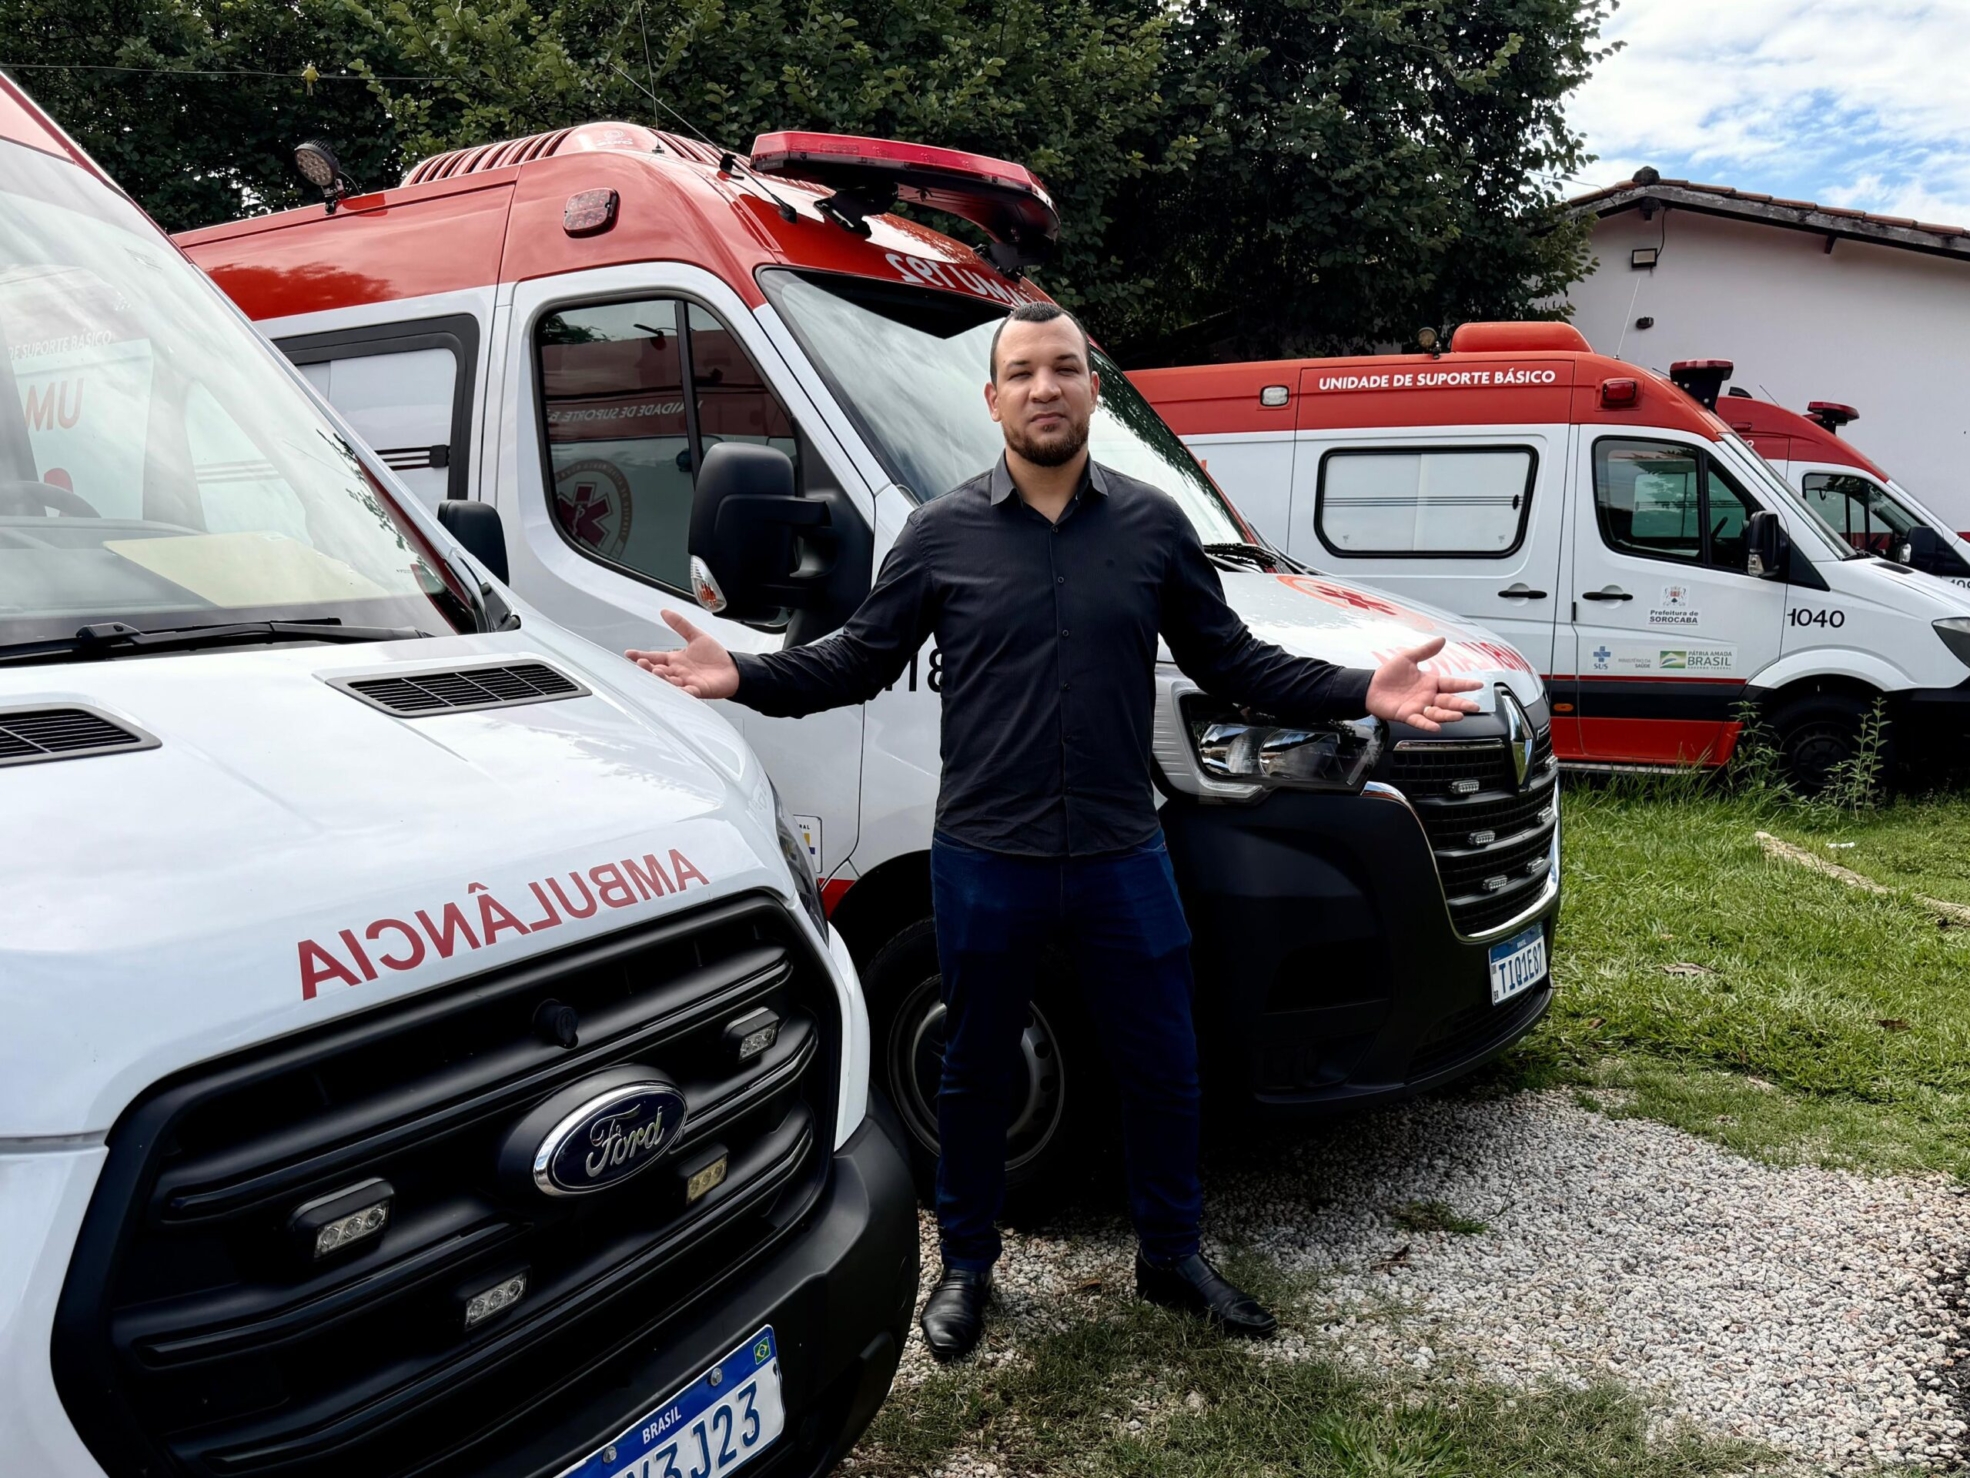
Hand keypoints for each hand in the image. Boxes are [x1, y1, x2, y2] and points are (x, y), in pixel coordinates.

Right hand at [625, 611, 740, 699]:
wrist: (733, 669)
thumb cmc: (715, 656)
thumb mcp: (696, 636)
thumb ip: (680, 625)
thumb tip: (664, 611)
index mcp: (675, 660)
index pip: (654, 657)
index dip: (641, 655)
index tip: (629, 653)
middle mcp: (677, 672)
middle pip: (658, 671)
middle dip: (648, 668)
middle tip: (641, 663)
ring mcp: (686, 682)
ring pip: (669, 682)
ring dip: (662, 678)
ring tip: (656, 671)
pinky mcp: (698, 690)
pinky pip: (687, 692)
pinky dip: (681, 691)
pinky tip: (675, 688)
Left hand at [1365, 637, 1483, 732]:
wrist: (1370, 686)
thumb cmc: (1389, 673)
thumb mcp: (1408, 658)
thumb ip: (1425, 651)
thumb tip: (1442, 639)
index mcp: (1431, 682)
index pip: (1452, 684)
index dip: (1465, 685)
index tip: (1478, 685)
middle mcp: (1428, 696)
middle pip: (1449, 701)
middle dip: (1462, 704)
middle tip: (1474, 707)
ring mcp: (1419, 707)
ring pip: (1437, 713)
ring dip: (1448, 715)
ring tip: (1459, 715)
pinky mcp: (1407, 715)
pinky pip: (1419, 721)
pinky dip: (1427, 724)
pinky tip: (1436, 727)